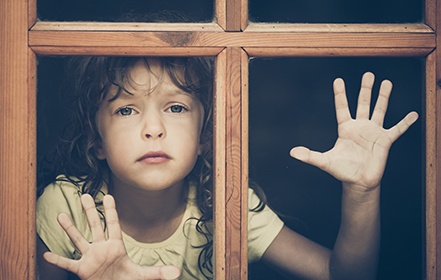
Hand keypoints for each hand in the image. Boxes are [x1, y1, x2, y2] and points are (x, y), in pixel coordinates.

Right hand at [43, 194, 180, 279]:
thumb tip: (178, 273)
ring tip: (61, 215)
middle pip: (94, 226)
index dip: (110, 211)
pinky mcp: (82, 270)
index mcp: (116, 246)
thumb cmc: (125, 279)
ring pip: (79, 239)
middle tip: (83, 195)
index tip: (107, 195)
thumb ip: (159, 273)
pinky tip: (47, 254)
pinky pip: (68, 264)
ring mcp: (90, 258)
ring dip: (70, 229)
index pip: (113, 224)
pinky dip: (58, 260)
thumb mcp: (143, 276)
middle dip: (89, 211)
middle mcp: (101, 248)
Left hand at [290, 72, 417, 189]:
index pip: (342, 107)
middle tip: (368, 74)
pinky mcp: (385, 141)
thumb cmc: (342, 170)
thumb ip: (310, 156)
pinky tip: (413, 114)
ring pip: (379, 110)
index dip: (340, 94)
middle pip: (362, 103)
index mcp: (345, 129)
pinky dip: (405, 122)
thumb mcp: (325, 161)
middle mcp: (360, 127)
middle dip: (365, 89)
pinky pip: (397, 129)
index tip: (338, 80)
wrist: (358, 182)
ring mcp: (373, 132)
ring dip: (383, 97)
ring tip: (387, 82)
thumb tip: (292, 152)